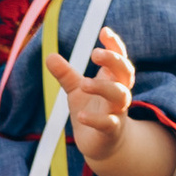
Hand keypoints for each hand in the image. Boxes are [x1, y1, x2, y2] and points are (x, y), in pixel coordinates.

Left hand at [49, 28, 175, 175]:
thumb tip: (49, 56)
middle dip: (114, 61)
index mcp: (113, 79)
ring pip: (120, 96)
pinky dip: (95, 119)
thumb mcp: (76, 90)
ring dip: (103, 88)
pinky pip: (108, 123)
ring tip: (84, 83)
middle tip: (95, 53)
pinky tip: (80, 115)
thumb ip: (66, 74)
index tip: (104, 31)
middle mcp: (120, 93)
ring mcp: (117, 112)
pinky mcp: (111, 131)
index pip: (120, 57)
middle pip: (126, 72)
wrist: (102, 144)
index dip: (115, 44)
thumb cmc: (92, 110)